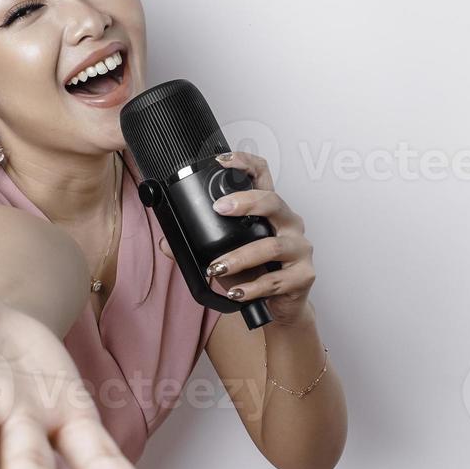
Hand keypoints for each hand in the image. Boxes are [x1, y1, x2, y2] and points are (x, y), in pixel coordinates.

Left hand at [203, 150, 315, 326]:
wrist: (279, 307)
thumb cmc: (256, 274)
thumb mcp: (227, 256)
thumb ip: (199, 247)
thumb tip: (165, 243)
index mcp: (270, 211)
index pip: (263, 176)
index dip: (244, 163)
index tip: (221, 161)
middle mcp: (289, 224)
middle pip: (273, 201)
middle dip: (245, 202)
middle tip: (219, 209)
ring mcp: (300, 248)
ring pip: (271, 246)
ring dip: (240, 257)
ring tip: (217, 267)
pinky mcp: (303, 275)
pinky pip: (275, 280)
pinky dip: (251, 288)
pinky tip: (236, 291)